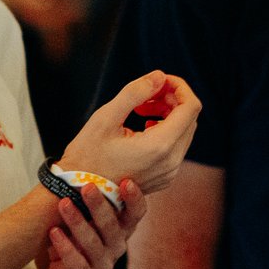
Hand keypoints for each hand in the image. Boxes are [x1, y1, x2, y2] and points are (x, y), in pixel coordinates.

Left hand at [35, 181, 145, 268]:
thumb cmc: (73, 253)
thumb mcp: (85, 229)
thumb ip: (88, 209)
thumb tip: (79, 173)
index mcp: (120, 234)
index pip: (136, 215)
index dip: (134, 199)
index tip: (126, 181)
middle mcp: (116, 249)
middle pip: (113, 226)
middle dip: (100, 205)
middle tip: (87, 186)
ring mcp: (102, 266)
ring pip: (92, 242)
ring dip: (77, 221)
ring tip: (63, 204)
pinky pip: (76, 261)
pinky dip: (65, 246)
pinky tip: (54, 232)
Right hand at [58, 71, 202, 192]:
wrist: (77, 192)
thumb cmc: (86, 155)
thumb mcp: (105, 117)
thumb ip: (135, 92)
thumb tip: (160, 76)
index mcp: (160, 146)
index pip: (191, 107)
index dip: (179, 87)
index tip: (158, 81)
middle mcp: (171, 162)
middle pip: (189, 118)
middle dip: (171, 99)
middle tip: (144, 94)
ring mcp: (169, 173)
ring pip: (184, 131)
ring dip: (168, 114)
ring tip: (140, 108)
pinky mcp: (164, 177)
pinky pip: (176, 147)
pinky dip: (165, 130)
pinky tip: (143, 127)